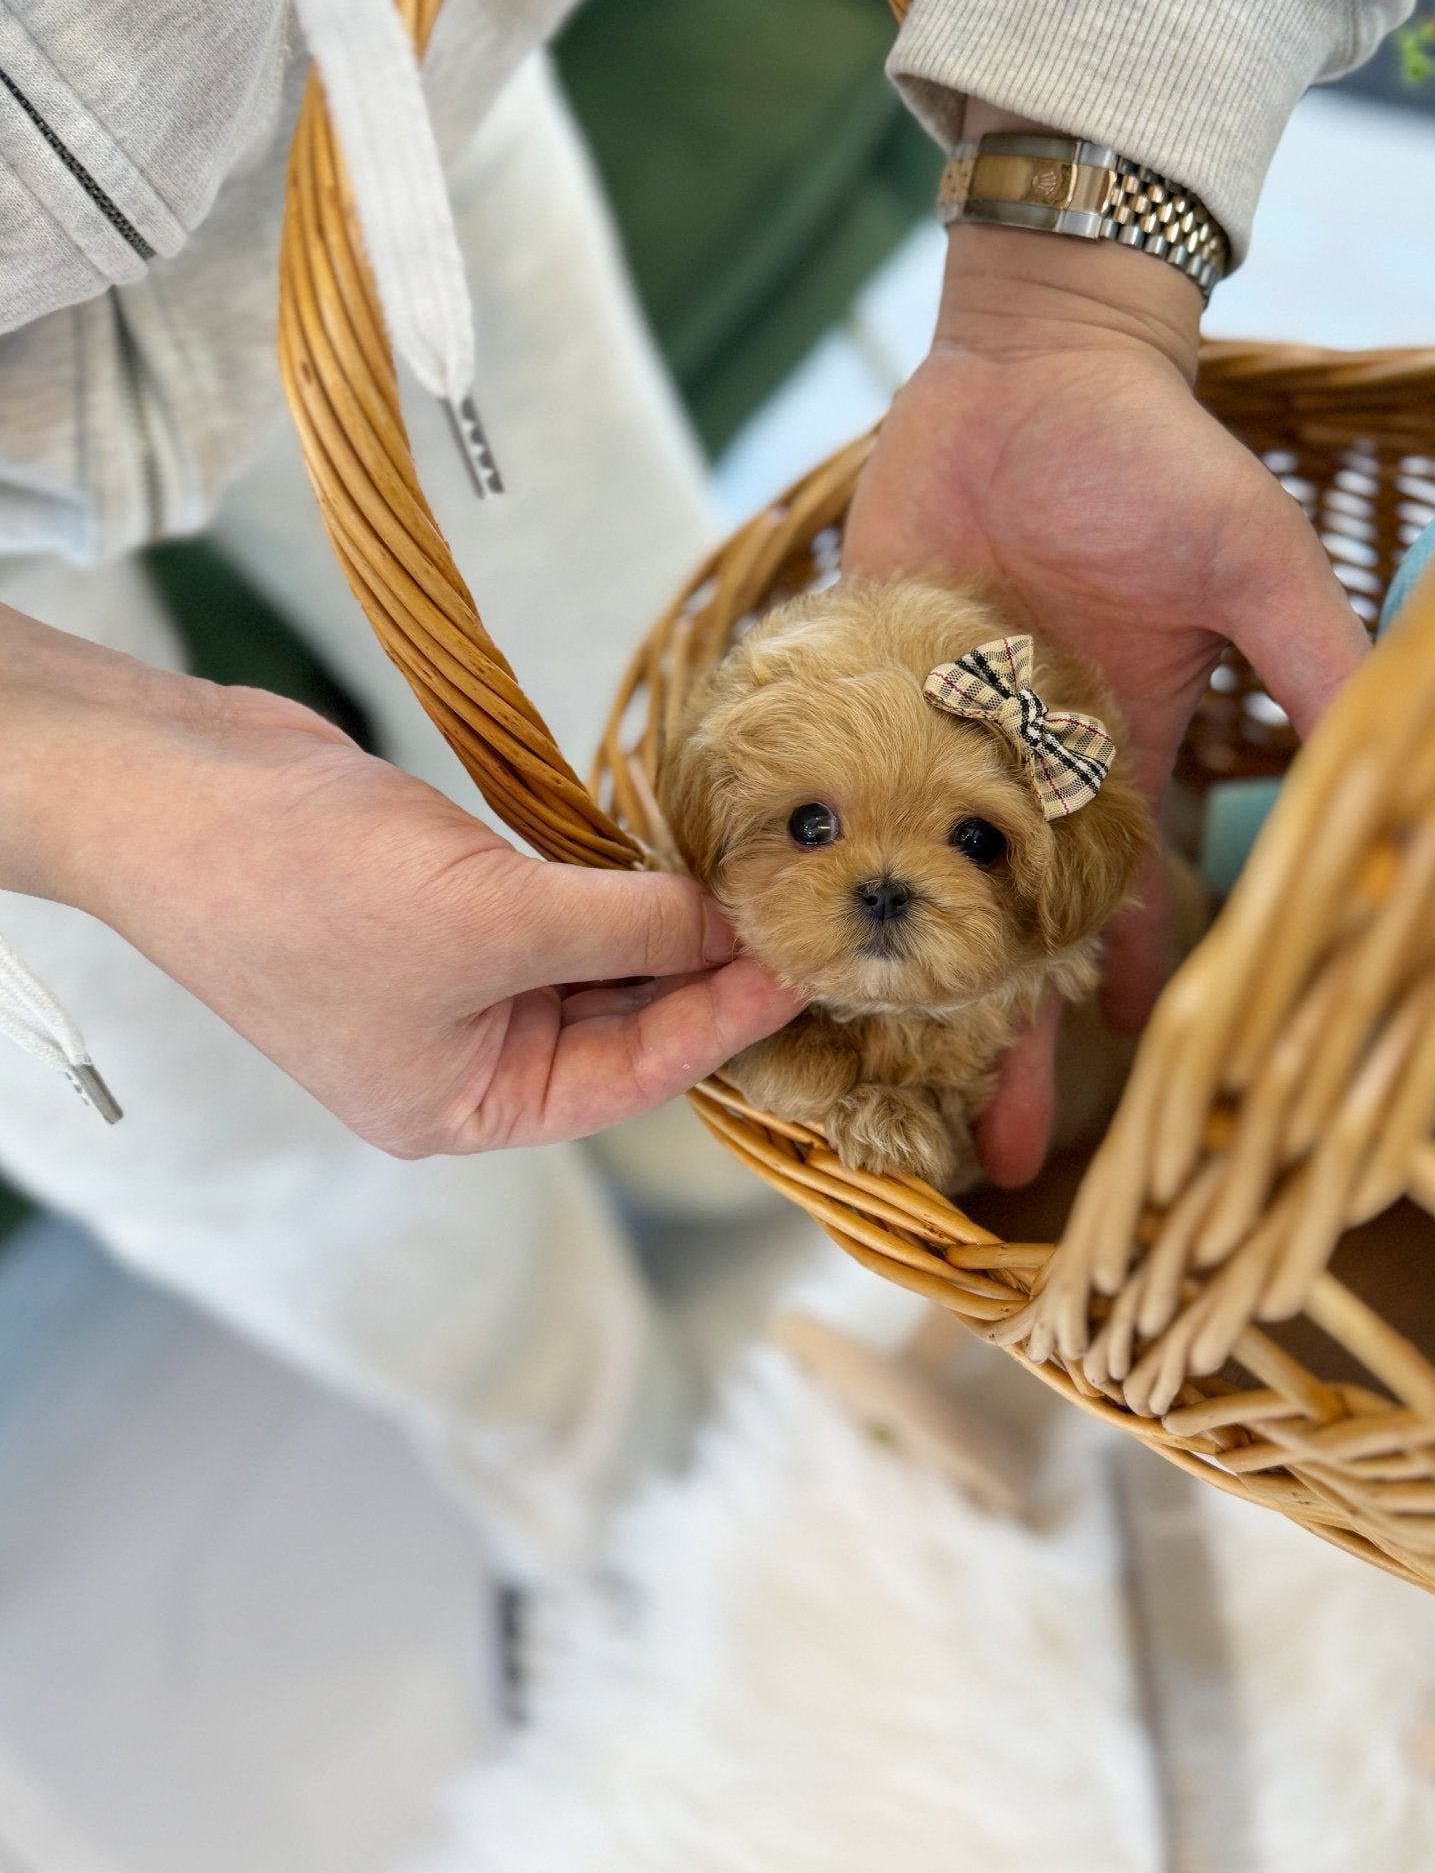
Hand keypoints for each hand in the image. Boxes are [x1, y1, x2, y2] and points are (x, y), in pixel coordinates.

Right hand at [1, 606, 802, 1155]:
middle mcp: (467, 1053)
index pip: (631, 1078)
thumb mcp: (492, 920)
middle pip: (622, 1020)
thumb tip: (730, 926)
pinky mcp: (450, 897)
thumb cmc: (304, 888)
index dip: (721, 1023)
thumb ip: (625, 927)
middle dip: (701, 969)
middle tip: (794, 914)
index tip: (797, 968)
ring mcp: (456, 974)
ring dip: (664, 918)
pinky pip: (560, 901)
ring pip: (596, 956)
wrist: (178, 788)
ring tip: (750, 880)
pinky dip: (613, 878)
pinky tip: (674, 852)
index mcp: (464, 1106)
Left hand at [846, 209, 1366, 1182]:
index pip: (1132, 912)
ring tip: (876, 1084)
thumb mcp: (1254, 565)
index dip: (1136, 1000)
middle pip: (1012, 935)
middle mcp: (1025, 776)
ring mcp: (934, 741)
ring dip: (901, 979)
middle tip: (1002, 1154)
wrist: (1031, 365)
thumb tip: (1397, 773)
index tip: (1148, 1099)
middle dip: (1012, 1036)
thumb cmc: (1155, 458)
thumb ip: (1317, 664)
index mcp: (1124, 765)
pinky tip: (781, 946)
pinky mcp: (858, 693)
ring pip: (910, 890)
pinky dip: (811, 867)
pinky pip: (832, 798)